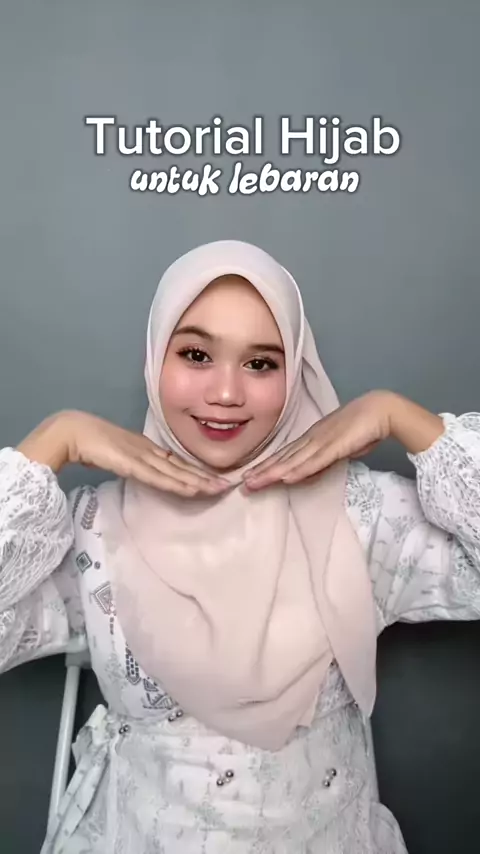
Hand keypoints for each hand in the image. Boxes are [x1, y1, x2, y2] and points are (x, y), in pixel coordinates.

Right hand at [19, 410, 229, 497]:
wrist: (75, 432)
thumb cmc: (90, 442)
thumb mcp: (117, 454)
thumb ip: (130, 462)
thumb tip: (138, 469)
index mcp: (146, 447)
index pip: (176, 462)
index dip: (195, 471)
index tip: (213, 479)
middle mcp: (150, 451)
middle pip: (182, 467)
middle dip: (205, 477)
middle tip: (228, 485)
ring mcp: (143, 457)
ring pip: (177, 473)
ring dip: (199, 482)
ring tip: (219, 489)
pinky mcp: (134, 465)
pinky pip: (161, 478)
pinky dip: (179, 484)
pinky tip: (194, 490)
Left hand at [243, 391, 395, 489]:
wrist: (380, 410)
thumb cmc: (362, 427)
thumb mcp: (340, 448)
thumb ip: (326, 458)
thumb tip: (314, 471)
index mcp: (313, 438)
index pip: (286, 454)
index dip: (267, 465)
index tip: (251, 476)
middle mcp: (312, 439)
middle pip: (283, 458)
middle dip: (262, 471)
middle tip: (242, 484)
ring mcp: (322, 442)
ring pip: (293, 460)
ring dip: (272, 472)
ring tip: (254, 483)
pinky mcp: (335, 446)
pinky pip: (315, 461)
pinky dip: (299, 470)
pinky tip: (285, 477)